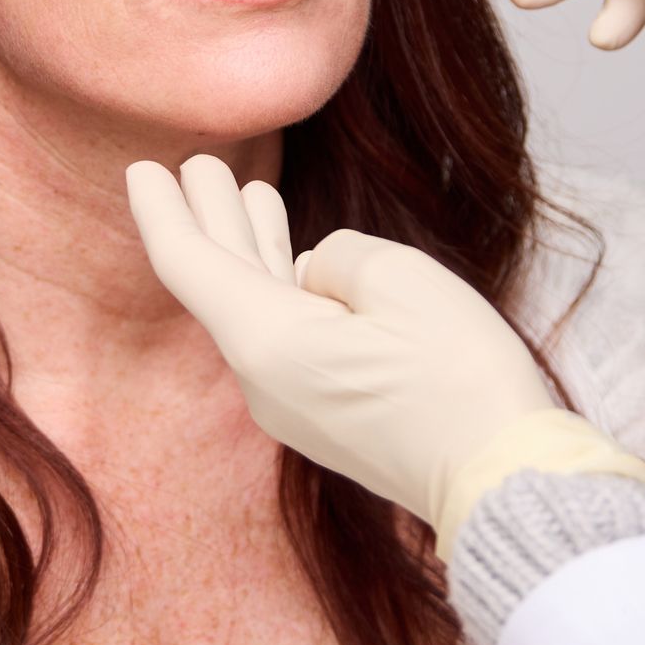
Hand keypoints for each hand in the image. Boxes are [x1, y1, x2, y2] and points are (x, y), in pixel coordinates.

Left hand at [124, 155, 644, 558]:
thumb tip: (319, 275)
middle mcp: (263, 379)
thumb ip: (339, 256)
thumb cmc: (459, 378)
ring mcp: (294, 405)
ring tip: (245, 193)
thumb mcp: (400, 279)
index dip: (161, 210)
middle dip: (210, 217)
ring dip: (251, 247)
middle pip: (221, 283)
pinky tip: (301, 262)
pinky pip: (287, 336)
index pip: (189, 264)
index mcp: (267, 342)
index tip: (140, 169)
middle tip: (198, 163)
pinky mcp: (327, 417)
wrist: (504, 480)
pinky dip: (284, 285)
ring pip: (257, 308)